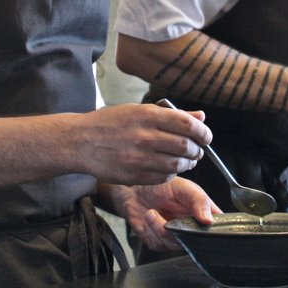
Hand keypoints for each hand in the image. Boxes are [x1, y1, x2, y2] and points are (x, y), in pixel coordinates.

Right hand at [70, 103, 212, 185]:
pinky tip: (168, 168)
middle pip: (185, 146)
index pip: (188, 125)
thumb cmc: (111, 123)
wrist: (80, 141)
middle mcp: (144, 136)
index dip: (203, 133)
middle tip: (197, 151)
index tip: (206, 137)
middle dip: (197, 150)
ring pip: (176, 165)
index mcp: (148, 115)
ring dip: (187, 164)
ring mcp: (138, 158)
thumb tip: (201, 118)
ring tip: (186, 161)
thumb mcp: (140, 110)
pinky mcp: (133, 175)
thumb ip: (172, 115)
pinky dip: (171, 174)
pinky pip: (162, 177)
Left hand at [108, 178, 220, 251]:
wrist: (135, 191)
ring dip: (160, 227)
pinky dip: (150, 230)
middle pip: (196, 242)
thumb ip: (199, 201)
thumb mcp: (183, 187)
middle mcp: (191, 228)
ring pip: (175, 244)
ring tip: (153, 212)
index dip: (214, 232)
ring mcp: (176, 237)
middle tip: (170, 218)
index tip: (201, 225)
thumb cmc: (161, 186)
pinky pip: (159, 244)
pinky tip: (149, 217)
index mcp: (203, 213)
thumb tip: (209, 220)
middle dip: (180, 231)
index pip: (218, 228)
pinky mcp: (160, 242)